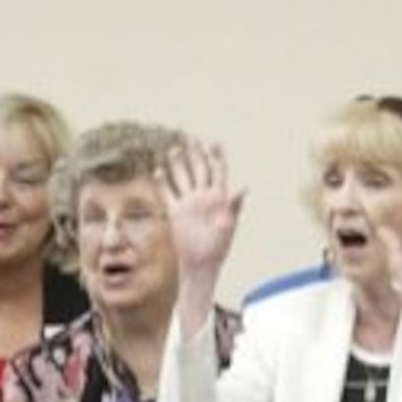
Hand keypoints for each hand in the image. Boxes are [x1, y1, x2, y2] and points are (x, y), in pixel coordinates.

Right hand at [158, 140, 243, 279]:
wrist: (201, 263)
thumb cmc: (218, 247)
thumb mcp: (228, 225)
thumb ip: (234, 205)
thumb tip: (244, 186)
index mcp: (218, 199)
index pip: (218, 172)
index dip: (217, 157)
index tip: (214, 141)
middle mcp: (203, 198)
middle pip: (199, 170)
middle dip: (196, 154)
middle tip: (191, 137)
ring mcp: (188, 204)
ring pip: (182, 179)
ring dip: (178, 165)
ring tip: (173, 149)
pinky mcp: (175, 213)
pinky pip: (167, 194)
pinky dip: (163, 183)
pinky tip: (158, 170)